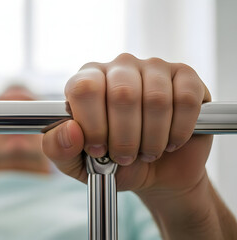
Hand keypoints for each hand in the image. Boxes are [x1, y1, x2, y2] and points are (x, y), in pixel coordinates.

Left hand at [43, 53, 211, 195]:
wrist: (154, 172)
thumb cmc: (111, 162)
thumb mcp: (75, 164)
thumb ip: (58, 148)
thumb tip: (70, 131)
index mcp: (86, 81)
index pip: (84, 88)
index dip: (92, 124)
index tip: (98, 149)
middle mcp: (118, 67)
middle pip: (121, 94)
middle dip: (124, 137)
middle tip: (125, 156)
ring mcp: (153, 67)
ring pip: (155, 99)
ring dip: (152, 138)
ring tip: (147, 151)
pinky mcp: (185, 76)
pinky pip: (185, 99)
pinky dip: (178, 130)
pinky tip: (171, 141)